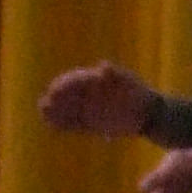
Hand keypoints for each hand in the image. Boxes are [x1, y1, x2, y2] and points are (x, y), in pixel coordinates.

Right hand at [40, 62, 162, 138]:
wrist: (147, 112)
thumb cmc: (137, 91)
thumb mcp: (129, 80)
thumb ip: (115, 74)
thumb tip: (102, 66)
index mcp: (93, 81)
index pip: (74, 80)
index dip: (64, 84)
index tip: (55, 88)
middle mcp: (88, 95)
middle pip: (67, 96)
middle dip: (55, 98)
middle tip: (45, 103)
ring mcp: (88, 109)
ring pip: (67, 110)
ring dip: (55, 112)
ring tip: (44, 114)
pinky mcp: (91, 124)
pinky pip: (74, 124)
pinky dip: (64, 124)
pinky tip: (53, 126)